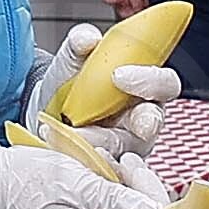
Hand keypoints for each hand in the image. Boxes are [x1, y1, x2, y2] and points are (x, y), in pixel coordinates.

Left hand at [26, 23, 181, 163]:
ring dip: (99, 142)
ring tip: (71, 135)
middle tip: (116, 116)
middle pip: (154, 122)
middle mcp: (142, 120)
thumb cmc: (69, 86)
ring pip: (125, 149)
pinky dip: (88, 162)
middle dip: (139, 122)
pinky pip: (108, 170)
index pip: (165, 83)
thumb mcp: (70, 61)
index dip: (150, 80)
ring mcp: (129, 148)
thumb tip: (88, 38)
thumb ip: (79, 43)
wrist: (43, 115)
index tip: (119, 76)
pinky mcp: (110, 168)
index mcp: (144, 88)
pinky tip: (69, 153)